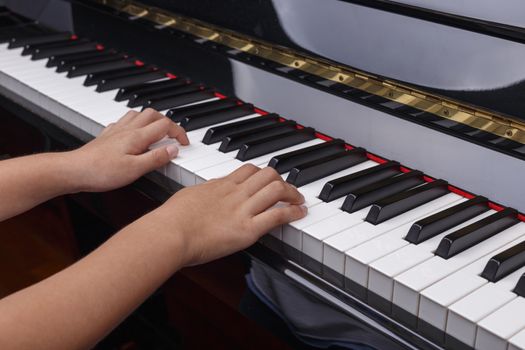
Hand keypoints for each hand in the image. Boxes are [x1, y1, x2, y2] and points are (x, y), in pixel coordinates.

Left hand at [70, 109, 188, 191]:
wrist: (73, 170)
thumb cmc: (101, 172)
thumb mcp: (135, 170)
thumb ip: (156, 158)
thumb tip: (173, 149)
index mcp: (137, 136)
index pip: (165, 125)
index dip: (179, 132)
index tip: (184, 143)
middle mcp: (127, 129)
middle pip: (153, 114)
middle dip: (168, 122)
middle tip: (173, 135)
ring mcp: (116, 131)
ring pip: (138, 114)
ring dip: (151, 119)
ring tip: (157, 131)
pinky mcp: (106, 136)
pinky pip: (123, 122)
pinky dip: (134, 123)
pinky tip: (133, 133)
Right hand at [148, 164, 306, 265]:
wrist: (169, 233)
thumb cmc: (171, 219)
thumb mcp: (189, 196)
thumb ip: (204, 194)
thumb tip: (206, 194)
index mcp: (220, 185)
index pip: (249, 170)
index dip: (263, 173)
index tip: (269, 180)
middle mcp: (235, 193)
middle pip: (267, 174)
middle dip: (282, 180)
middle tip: (288, 190)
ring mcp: (242, 210)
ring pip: (276, 189)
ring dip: (292, 194)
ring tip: (299, 200)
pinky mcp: (247, 229)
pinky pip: (277, 215)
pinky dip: (293, 212)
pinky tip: (300, 213)